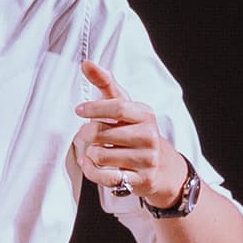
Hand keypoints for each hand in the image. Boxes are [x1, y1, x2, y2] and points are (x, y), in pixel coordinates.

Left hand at [75, 58, 183, 206]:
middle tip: (90, 136)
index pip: (117, 107)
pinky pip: (105, 177)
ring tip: (97, 151)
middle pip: (101, 133)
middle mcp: (149, 136)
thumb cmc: (137, 132)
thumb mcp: (126, 107)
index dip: (94, 108)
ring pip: (99, 155)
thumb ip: (106, 84)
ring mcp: (146, 160)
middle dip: (88, 135)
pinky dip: (91, 171)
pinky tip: (91, 165)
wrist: (163, 168)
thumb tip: (86, 63)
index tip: (79, 110)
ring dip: (90, 154)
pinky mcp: (140, 180)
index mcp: (146, 114)